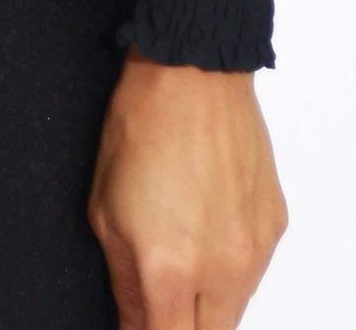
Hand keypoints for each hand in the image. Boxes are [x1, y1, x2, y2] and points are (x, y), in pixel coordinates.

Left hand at [87, 46, 288, 328]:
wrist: (192, 73)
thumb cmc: (140, 127)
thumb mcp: (104, 208)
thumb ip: (122, 279)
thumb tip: (134, 320)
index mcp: (170, 269)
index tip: (137, 323)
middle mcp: (221, 270)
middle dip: (181, 324)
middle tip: (159, 297)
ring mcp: (254, 251)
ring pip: (235, 309)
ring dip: (207, 301)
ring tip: (181, 255)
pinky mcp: (274, 228)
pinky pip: (253, 269)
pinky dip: (230, 265)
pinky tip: (206, 226)